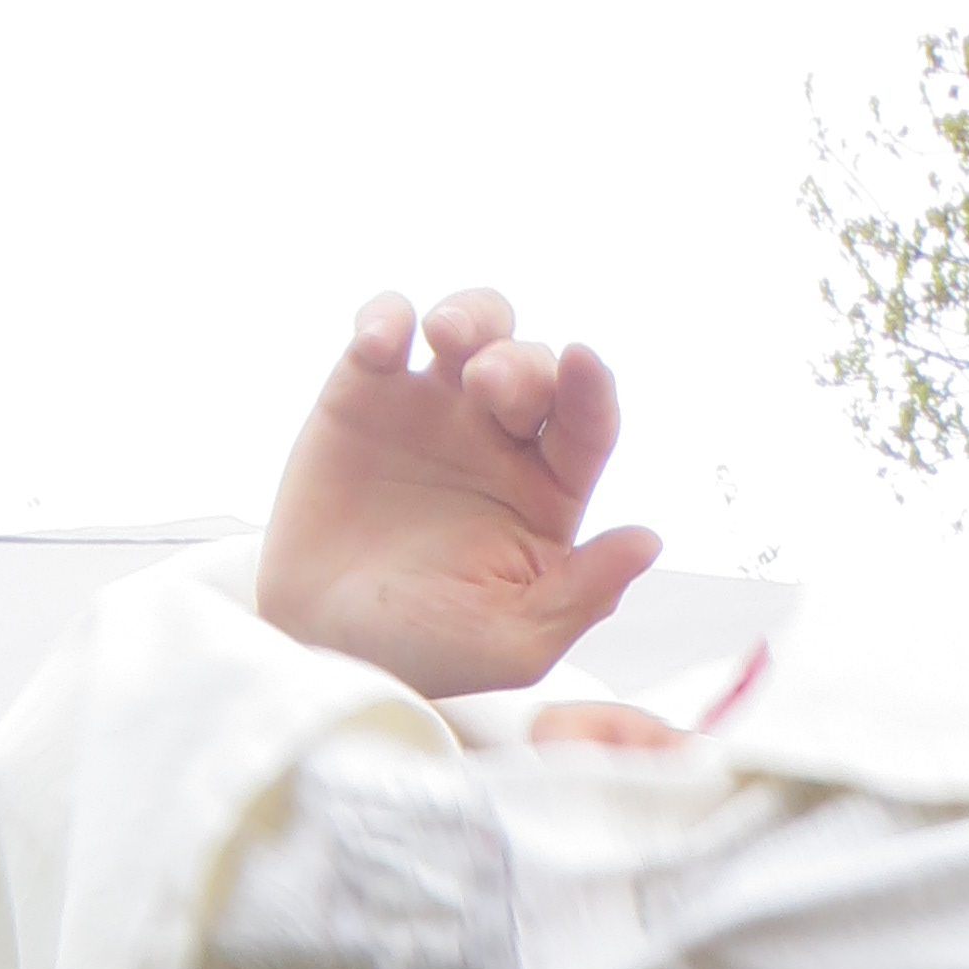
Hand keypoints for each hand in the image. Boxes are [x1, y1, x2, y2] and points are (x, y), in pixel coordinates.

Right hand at [256, 288, 659, 699]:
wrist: (319, 645)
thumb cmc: (423, 652)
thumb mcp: (513, 645)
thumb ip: (583, 595)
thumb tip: (649, 541)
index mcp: (546, 496)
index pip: (588, 426)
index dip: (593, 389)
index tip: (584, 363)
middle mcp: (498, 443)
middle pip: (533, 365)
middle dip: (519, 364)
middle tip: (488, 387)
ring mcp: (432, 411)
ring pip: (474, 325)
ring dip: (470, 316)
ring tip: (445, 340)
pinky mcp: (364, 393)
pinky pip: (386, 326)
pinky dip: (386, 317)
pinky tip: (381, 346)